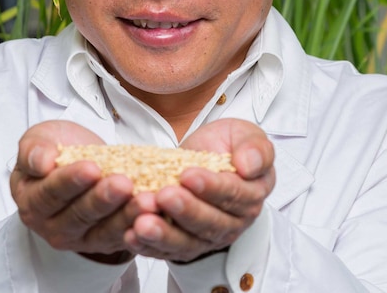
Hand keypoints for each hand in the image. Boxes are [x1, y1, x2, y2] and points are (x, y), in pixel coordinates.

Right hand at [11, 120, 140, 261]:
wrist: (77, 161)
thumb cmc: (54, 150)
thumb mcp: (38, 140)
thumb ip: (33, 150)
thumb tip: (42, 162)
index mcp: (32, 202)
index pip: (51, 193)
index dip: (71, 181)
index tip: (91, 168)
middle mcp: (54, 227)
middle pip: (80, 215)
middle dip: (103, 199)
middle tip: (123, 183)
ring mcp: (82, 238)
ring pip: (105, 230)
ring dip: (127, 216)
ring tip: (146, 199)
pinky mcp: (108, 241)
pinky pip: (125, 236)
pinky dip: (141, 224)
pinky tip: (155, 211)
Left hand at [123, 118, 274, 261]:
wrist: (204, 156)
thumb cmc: (226, 145)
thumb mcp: (244, 134)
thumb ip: (255, 148)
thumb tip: (249, 166)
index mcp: (251, 194)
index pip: (233, 195)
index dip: (211, 187)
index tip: (188, 175)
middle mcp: (233, 222)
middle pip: (210, 223)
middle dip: (185, 211)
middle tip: (163, 195)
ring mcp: (208, 238)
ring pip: (187, 242)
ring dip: (164, 235)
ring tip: (142, 224)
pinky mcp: (184, 245)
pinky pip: (166, 251)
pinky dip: (148, 247)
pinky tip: (131, 237)